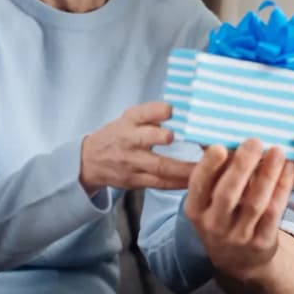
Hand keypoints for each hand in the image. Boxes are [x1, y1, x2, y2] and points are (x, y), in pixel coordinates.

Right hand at [79, 102, 194, 192]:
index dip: (156, 111)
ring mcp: (131, 163)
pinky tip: (194, 182)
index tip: (171, 109)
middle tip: (183, 138)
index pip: (141, 113)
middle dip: (163, 138)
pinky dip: (178, 183)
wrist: (90, 160)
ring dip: (182, 168)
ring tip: (203, 167)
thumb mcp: (129, 118)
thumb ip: (151, 114)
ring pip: (158, 166)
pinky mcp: (135, 181)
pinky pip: (160, 183)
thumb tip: (183, 110)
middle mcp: (129, 140)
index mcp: (129, 121)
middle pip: (145, 139)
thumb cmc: (118, 135)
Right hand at [183, 138, 293, 281]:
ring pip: (255, 202)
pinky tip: (289, 169)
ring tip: (277, 151)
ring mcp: (239, 236)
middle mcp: (213, 225)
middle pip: (228, 194)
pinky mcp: (262, 242)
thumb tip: (226, 135)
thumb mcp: (208, 201)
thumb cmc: (223, 217)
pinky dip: (282, 188)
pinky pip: (274, 212)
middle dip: (242, 166)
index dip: (208, 167)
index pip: (199, 186)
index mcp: (195, 209)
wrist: (239, 261)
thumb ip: (216, 174)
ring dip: (267, 174)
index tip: (219, 146)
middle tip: (254, 141)